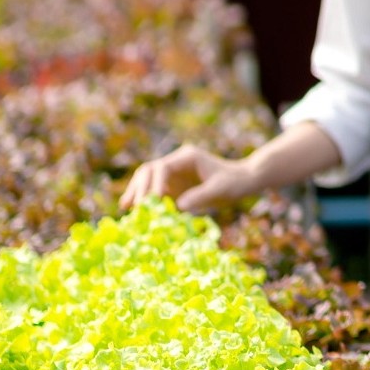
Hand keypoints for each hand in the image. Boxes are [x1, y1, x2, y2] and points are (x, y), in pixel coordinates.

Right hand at [120, 144, 258, 211]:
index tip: (152, 201)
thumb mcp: (220, 189)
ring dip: (137, 193)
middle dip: (139, 187)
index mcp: (186, 157)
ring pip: (147, 181)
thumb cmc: (235, 182)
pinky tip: (133, 211)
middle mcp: (176, 163)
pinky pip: (155, 193)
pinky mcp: (174, 186)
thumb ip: (201, 195)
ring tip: (125, 207)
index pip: (162, 168)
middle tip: (133, 206)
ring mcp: (173, 174)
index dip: (154, 184)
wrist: (243, 181)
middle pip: (149, 171)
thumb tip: (178, 206)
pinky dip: (145, 201)